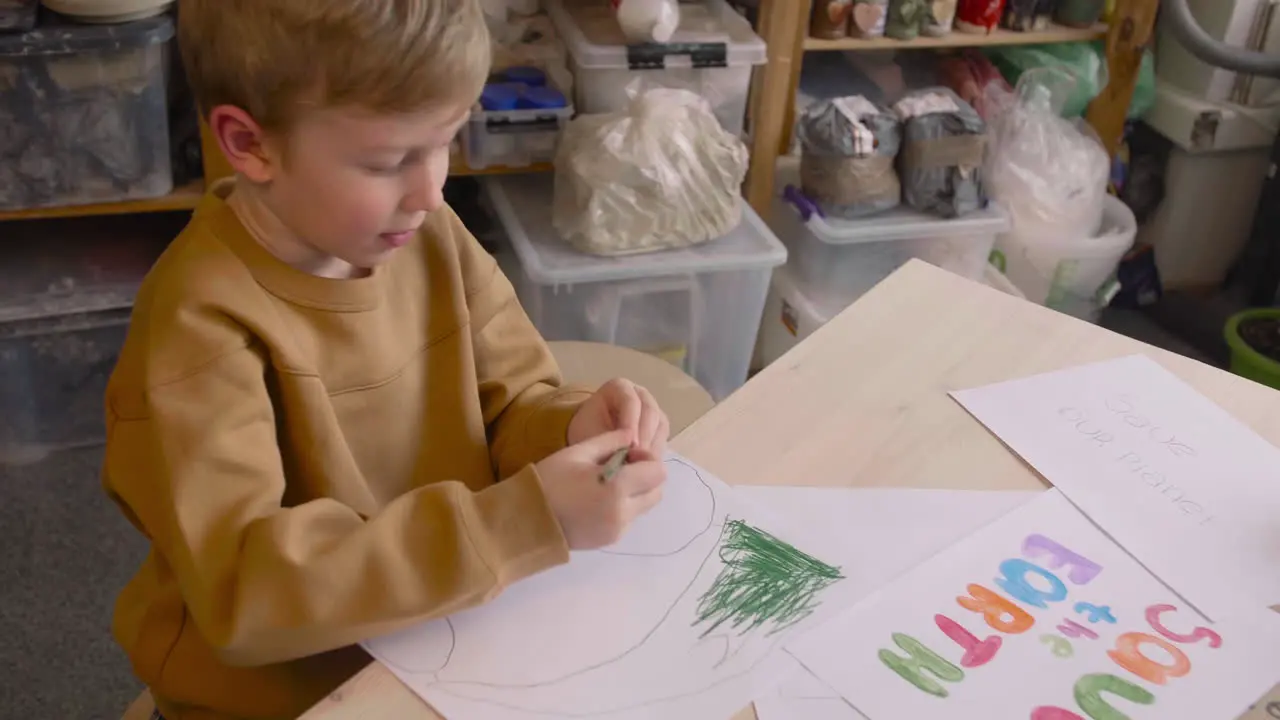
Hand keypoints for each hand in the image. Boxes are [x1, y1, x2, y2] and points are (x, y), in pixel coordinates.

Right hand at [536, 429, 666, 549]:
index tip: (627, 453)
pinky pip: (630, 519)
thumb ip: (610, 441)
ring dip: (636, 491)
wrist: (526, 522)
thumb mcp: (577, 452)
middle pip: (656, 491)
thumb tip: (631, 435)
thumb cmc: (549, 481)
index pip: (657, 472)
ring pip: (645, 506)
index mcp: (616, 488)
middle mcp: (623, 512)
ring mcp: (618, 530)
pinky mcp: (610, 540)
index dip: (647, 459)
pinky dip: (624, 506)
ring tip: (609, 482)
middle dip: (646, 476)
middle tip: (621, 467)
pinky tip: (600, 498)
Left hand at [567, 378, 669, 457]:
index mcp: (620, 387)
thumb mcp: (592, 433)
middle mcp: (640, 395)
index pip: (631, 401)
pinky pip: (662, 438)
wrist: (588, 440)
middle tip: (639, 458)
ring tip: (642, 466)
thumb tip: (632, 452)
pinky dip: (656, 453)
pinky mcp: (658, 428)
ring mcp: (652, 410)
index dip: (632, 423)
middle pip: (650, 412)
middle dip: (645, 436)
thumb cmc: (587, 432)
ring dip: (653, 446)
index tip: (630, 446)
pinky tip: (646, 467)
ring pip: (660, 425)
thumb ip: (610, 440)